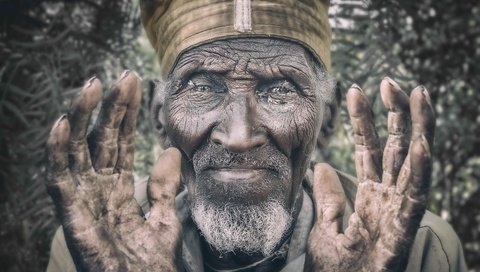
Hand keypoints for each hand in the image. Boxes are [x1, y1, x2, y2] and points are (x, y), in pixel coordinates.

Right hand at [46, 71, 181, 270]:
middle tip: (122, 77)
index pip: (120, 142)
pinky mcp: (72, 215)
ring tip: (92, 86)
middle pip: (101, 139)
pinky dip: (58, 151)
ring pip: (77, 150)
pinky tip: (64, 124)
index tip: (135, 85)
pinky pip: (60, 179)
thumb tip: (169, 150)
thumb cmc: (150, 262)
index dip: (126, 114)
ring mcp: (83, 200)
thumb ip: (164, 185)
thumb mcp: (164, 216)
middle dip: (110, 108)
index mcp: (118, 188)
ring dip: (82, 118)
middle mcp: (97, 188)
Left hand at [305, 78, 434, 271]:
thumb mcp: (324, 228)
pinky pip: (414, 196)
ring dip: (418, 129)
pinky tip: (422, 144)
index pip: (368, 150)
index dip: (364, 121)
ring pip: (412, 163)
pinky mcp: (403, 230)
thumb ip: (327, 198)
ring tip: (419, 94)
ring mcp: (398, 212)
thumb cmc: (336, 270)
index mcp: (369, 196)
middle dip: (395, 114)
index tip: (355, 90)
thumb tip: (321, 165)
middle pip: (395, 148)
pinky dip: (419, 171)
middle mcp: (387, 198)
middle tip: (390, 81)